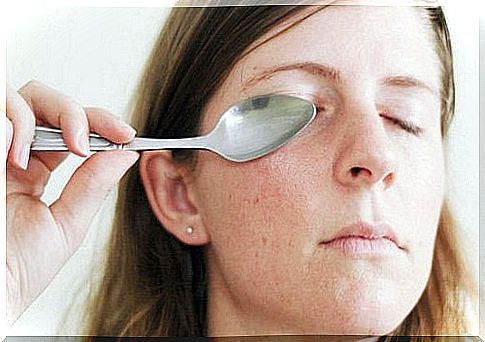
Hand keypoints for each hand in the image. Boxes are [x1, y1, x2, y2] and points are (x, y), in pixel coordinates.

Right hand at [5, 80, 138, 324]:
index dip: (100, 123)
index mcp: (36, 170)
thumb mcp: (66, 225)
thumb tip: (126, 154)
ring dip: (47, 115)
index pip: (71, 129)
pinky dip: (12, 122)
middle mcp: (12, 154)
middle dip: (76, 112)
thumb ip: (93, 186)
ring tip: (56, 151)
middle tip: (91, 139)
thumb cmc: (16, 269)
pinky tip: (15, 156)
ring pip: (20, 96)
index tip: (126, 135)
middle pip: (46, 103)